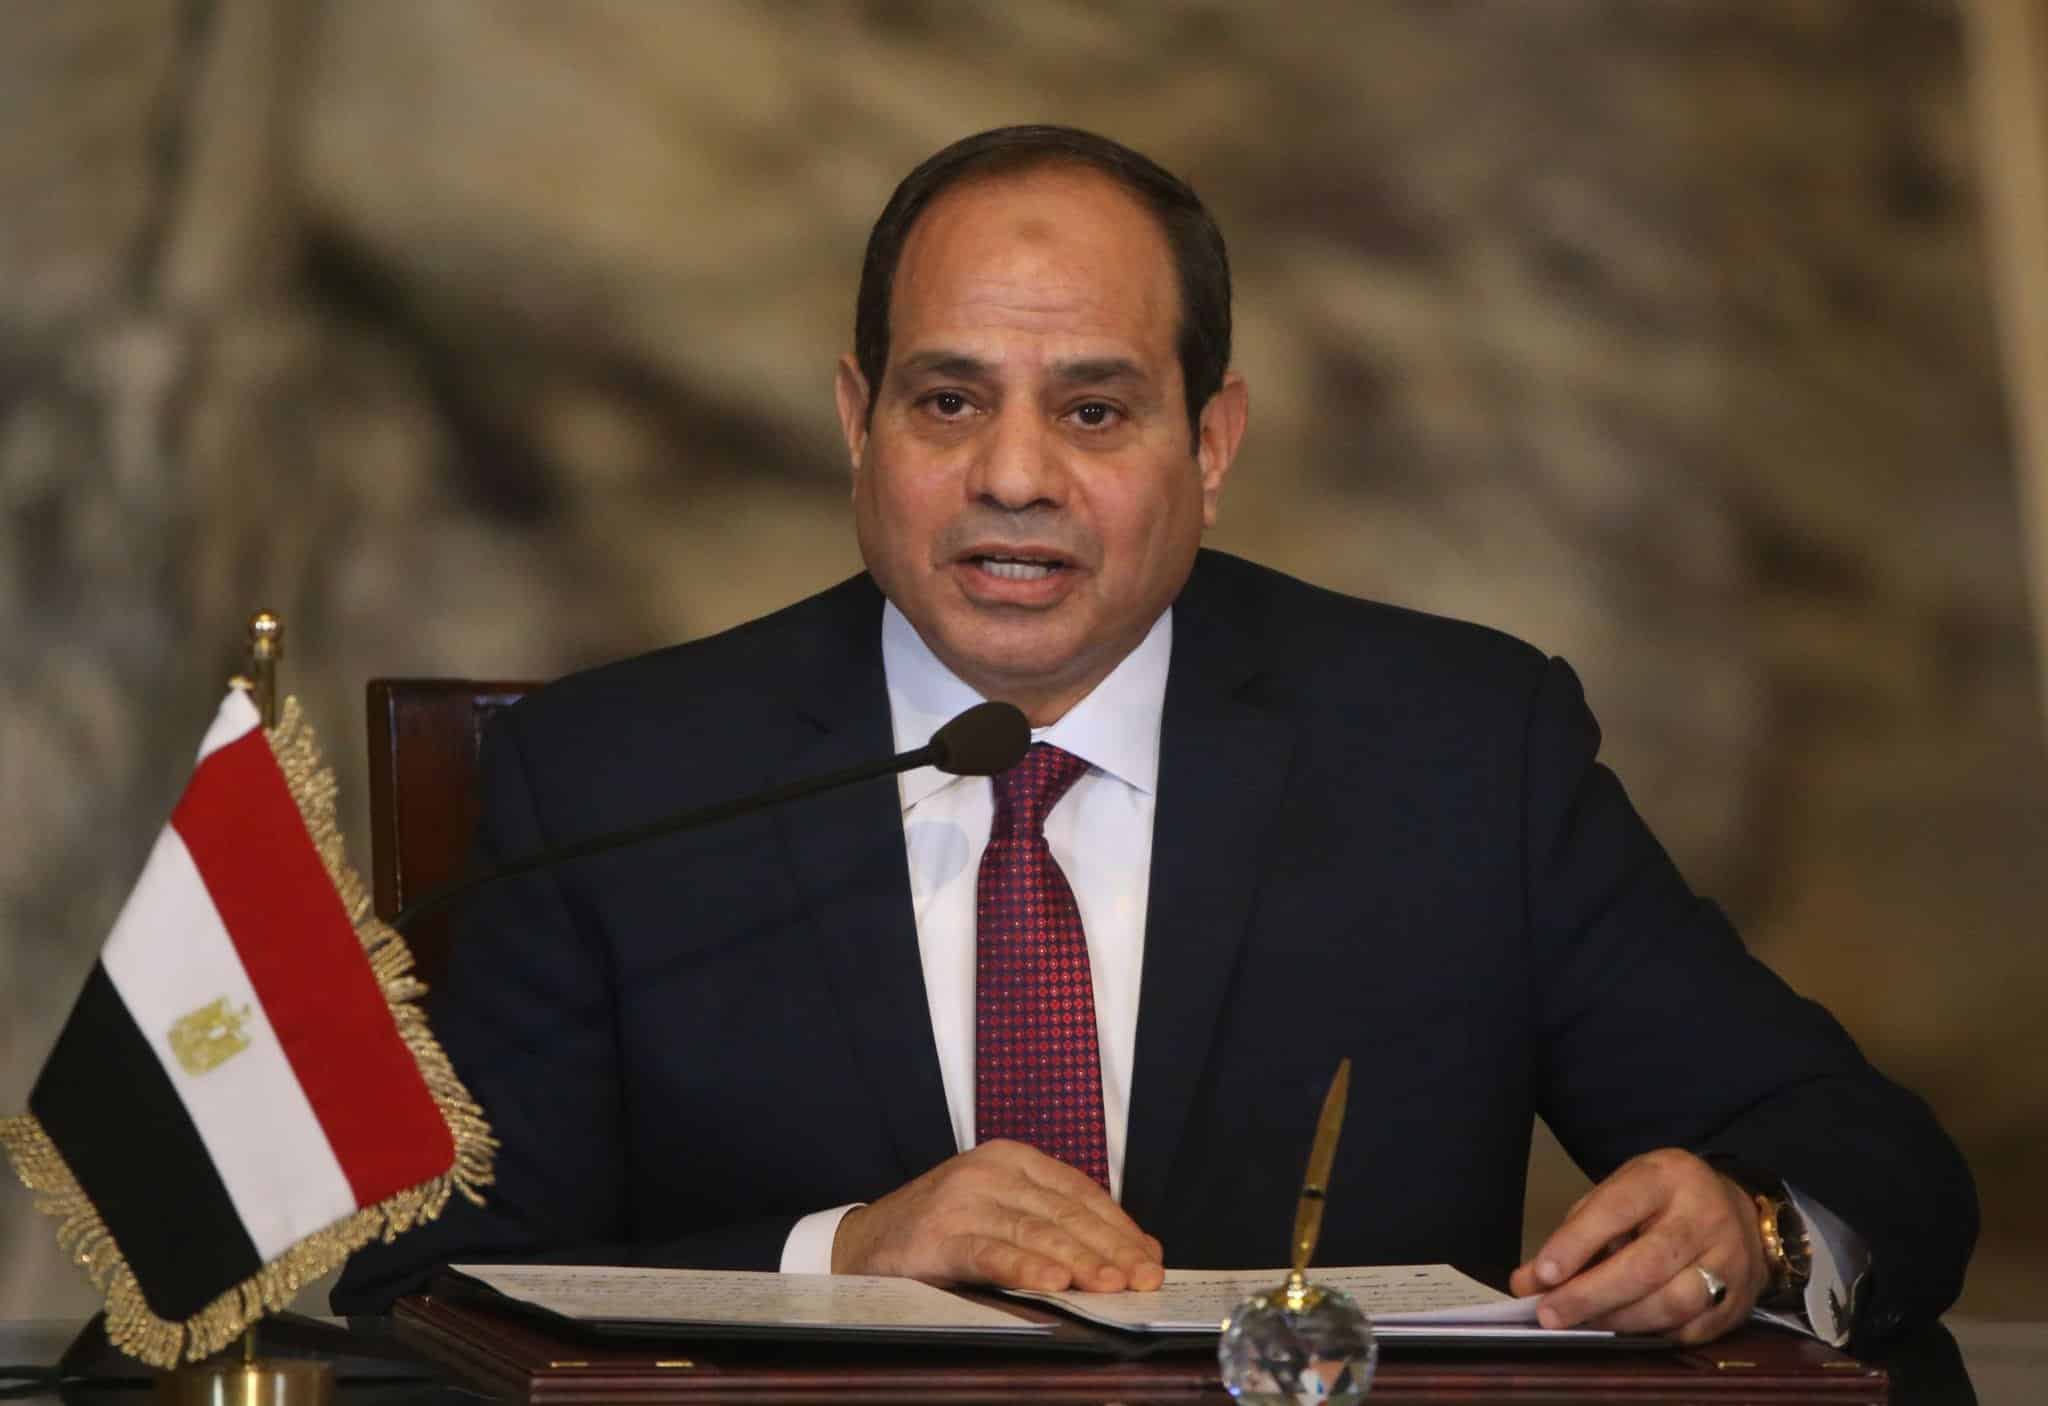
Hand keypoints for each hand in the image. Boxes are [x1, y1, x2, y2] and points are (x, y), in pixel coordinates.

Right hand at [831, 1140, 1165, 1291]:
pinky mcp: (941, 1235)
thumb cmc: (940, 1230)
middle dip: (1112, 1249)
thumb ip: (1054, 1223)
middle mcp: (991, 1171)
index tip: (1150, 1257)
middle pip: (1066, 1213)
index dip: (1120, 1227)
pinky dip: (1027, 1268)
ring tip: (1113, 1285)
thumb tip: (1130, 1253)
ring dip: (1081, 1261)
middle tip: (1145, 1278)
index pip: (1080, 1192)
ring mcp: (965, 1200)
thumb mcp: (998, 1211)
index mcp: (1011, 1158)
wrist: (863, 1245)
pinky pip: (993, 1253)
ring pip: (1037, 1232)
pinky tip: (1055, 1282)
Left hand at [1509, 1148, 1765, 1343]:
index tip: (1541, 1275)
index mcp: (1666, 1177)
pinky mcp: (1740, 1300)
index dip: (1575, 1244)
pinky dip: (1651, 1335)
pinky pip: (1691, 1329)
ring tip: (1582, 1324)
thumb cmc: (1662, 1202)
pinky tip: (1624, 1331)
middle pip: (1646, 1264)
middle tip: (1550, 1315)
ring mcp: (1729, 1260)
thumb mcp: (1619, 1194)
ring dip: (1618, 1320)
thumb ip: (1574, 1234)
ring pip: (1672, 1303)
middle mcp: (1704, 1216)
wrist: (1737, 1210)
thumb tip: (1527, 1283)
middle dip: (1591, 1294)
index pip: (1616, 1210)